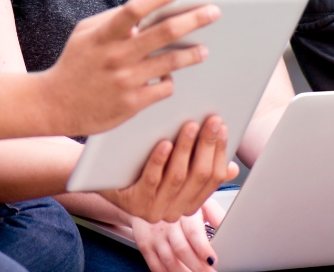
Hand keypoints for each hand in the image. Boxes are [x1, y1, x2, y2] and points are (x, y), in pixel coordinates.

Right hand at [41, 0, 218, 135]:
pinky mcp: (131, 103)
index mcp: (104, 35)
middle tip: (214, 13)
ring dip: (192, 54)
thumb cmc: (74, 64)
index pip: (134, 10)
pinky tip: (171, 77)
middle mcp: (116, 56)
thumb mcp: (85, 34)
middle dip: (194, 19)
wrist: (53, 105)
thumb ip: (113, 20)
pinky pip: (164, 88)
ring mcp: (125, 80)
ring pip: (171, 62)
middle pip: (164, 33)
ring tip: (204, 50)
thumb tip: (146, 10)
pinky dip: (170, 80)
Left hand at [99, 115, 238, 222]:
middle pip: (198, 176)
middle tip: (211, 120)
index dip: (220, 151)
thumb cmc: (141, 166)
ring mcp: (153, 210)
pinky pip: (151, 180)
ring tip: (189, 125)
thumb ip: (199, 167)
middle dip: (207, 145)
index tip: (222, 127)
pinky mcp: (133, 204)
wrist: (102, 175)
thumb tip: (231, 167)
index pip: (213, 178)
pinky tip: (164, 143)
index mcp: (189, 204)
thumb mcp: (174, 168)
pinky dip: (160, 161)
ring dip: (186, 149)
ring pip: (177, 177)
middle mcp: (174, 211)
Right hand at [130, 198, 225, 270]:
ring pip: (169, 260)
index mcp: (183, 212)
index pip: (193, 232)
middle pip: (182, 250)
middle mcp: (168, 224)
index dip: (203, 248)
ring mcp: (155, 236)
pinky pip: (155, 265)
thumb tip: (229, 222)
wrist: (147, 195)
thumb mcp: (198, 200)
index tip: (213, 260)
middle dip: (198, 267)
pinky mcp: (144, 245)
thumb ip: (215, 213)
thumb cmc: (177, 200)